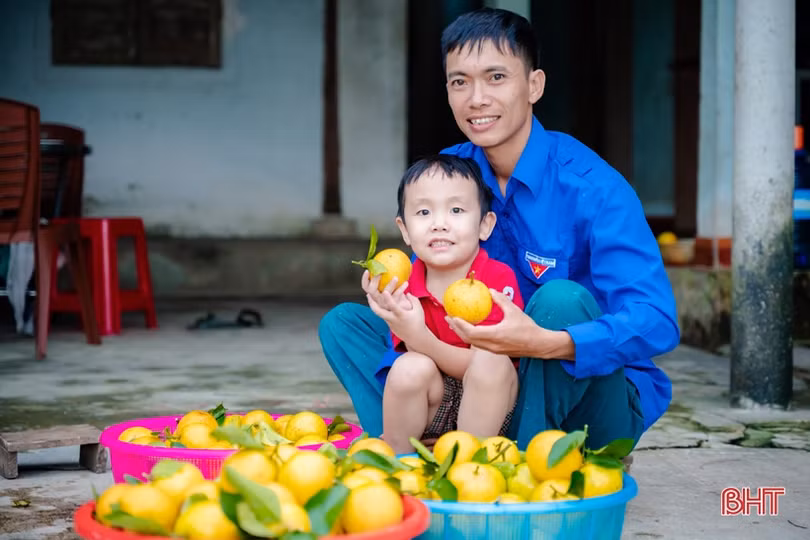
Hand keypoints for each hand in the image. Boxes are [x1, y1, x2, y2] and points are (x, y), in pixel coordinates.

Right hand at [361, 271, 411, 310]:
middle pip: (372, 290)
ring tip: (396, 277)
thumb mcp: (389, 288)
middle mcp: (378, 299)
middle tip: (380, 272)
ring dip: (390, 285)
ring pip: (385, 294)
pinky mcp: (394, 306)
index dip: (364, 279)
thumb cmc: (395, 296)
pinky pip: (397, 295)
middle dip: (375, 281)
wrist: (404, 311)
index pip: (365, 287)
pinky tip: (406, 283)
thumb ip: (386, 279)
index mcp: (374, 294)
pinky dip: (401, 288)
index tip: (367, 270)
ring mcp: (385, 304)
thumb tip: (388, 263)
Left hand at [367, 290, 427, 346]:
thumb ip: (413, 300)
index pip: (393, 306)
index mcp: (401, 315)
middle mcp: (393, 319)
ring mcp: (390, 323)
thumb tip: (407, 293)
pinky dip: (381, 309)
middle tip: (368, 294)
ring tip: (370, 296)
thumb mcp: (419, 310)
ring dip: (374, 305)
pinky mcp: (389, 326)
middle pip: (379, 312)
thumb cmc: (419, 322)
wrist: (416, 338)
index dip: (388, 299)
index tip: (384, 291)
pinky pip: (383, 316)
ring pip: (379, 314)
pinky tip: (378, 303)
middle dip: (372, 303)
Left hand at [445, 289, 572, 358]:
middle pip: (468, 339)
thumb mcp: (515, 311)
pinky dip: (470, 337)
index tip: (453, 316)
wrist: (538, 345)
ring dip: (462, 333)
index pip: (472, 332)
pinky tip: (469, 329)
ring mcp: (493, 350)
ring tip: (454, 323)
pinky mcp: (496, 351)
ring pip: (472, 343)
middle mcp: (492, 345)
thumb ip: (501, 300)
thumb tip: (490, 290)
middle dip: (456, 328)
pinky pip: (478, 344)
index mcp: (496, 335)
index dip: (460, 325)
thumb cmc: (528, 328)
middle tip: (448, 317)